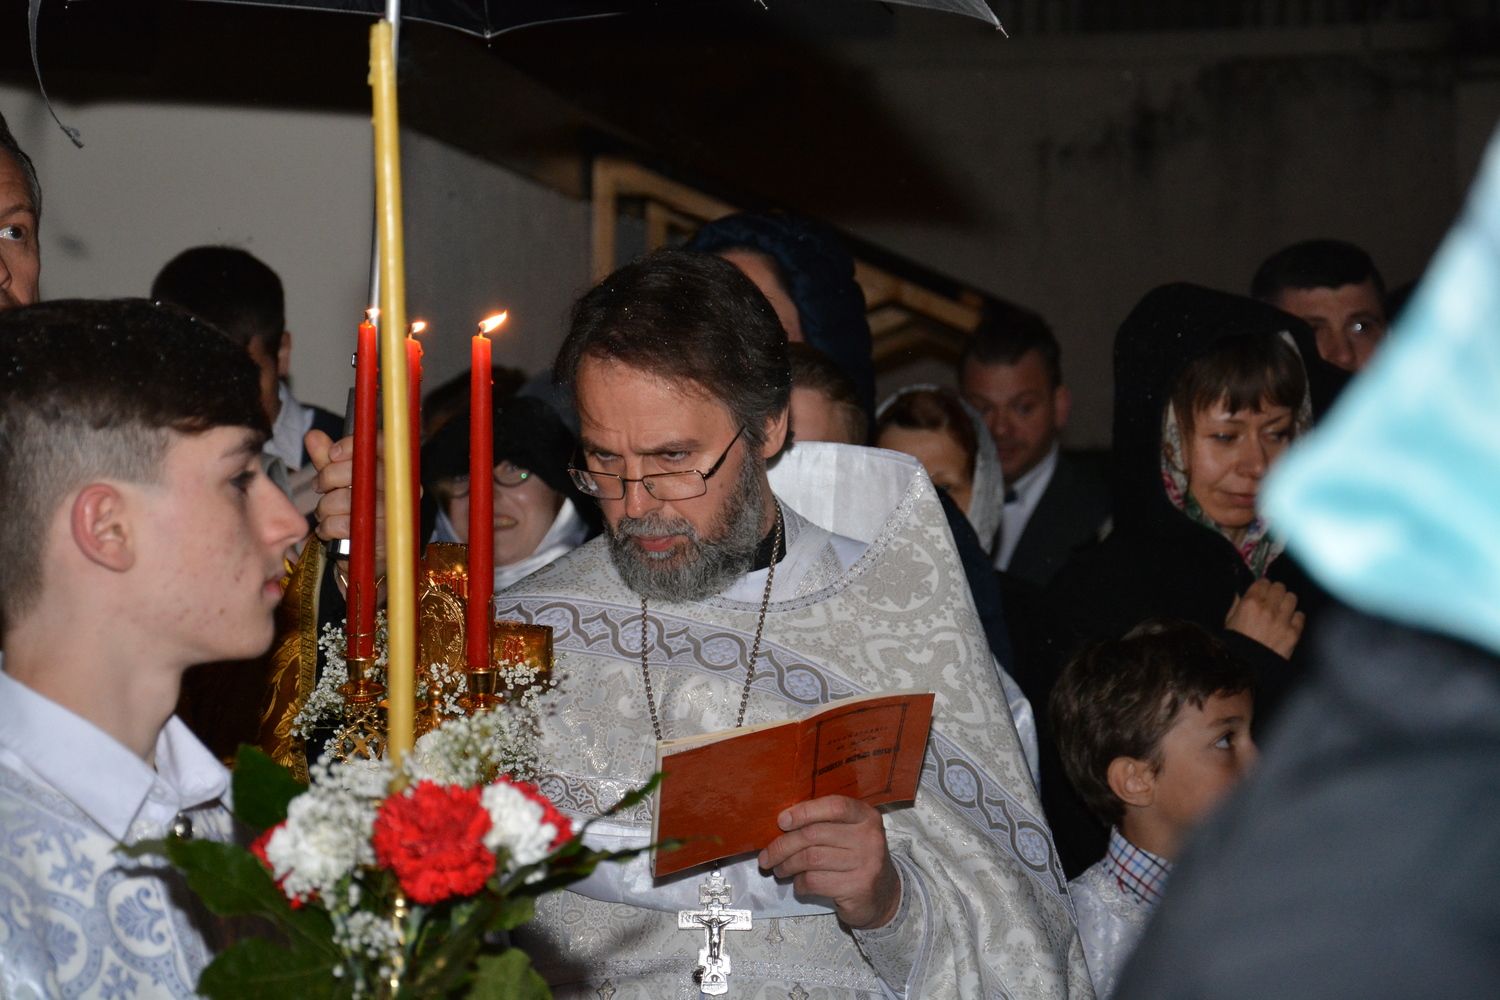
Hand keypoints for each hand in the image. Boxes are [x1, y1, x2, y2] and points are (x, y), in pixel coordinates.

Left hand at [307, 430, 385, 574]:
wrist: (366, 559)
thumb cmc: (355, 516)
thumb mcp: (339, 485)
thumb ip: (328, 461)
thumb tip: (313, 436)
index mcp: (397, 471)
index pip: (382, 445)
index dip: (353, 445)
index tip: (332, 454)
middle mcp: (403, 490)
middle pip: (361, 470)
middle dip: (328, 477)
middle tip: (319, 487)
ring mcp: (395, 515)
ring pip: (347, 499)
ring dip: (324, 508)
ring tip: (325, 514)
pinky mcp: (383, 539)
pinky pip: (344, 525)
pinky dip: (327, 528)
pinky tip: (329, 531)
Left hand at [757, 796, 900, 929]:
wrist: (884, 896)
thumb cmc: (856, 859)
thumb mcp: (849, 834)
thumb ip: (824, 824)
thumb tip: (782, 824)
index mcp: (866, 816)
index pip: (833, 806)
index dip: (804, 811)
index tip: (781, 821)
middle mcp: (870, 837)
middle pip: (814, 835)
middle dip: (783, 846)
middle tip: (767, 856)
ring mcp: (866, 863)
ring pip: (811, 859)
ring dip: (787, 865)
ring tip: (780, 870)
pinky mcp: (857, 888)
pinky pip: (815, 881)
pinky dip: (800, 883)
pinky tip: (799, 884)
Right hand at [1225, 578, 1304, 658]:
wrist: (1246, 669)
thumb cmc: (1234, 644)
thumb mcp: (1229, 621)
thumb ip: (1238, 603)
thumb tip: (1243, 590)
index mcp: (1249, 603)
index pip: (1263, 582)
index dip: (1263, 586)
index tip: (1262, 592)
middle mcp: (1267, 608)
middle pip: (1279, 587)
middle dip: (1275, 592)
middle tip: (1273, 600)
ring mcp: (1282, 621)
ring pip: (1292, 598)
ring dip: (1286, 602)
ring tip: (1282, 610)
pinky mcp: (1293, 633)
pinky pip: (1301, 616)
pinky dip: (1295, 618)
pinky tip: (1288, 622)